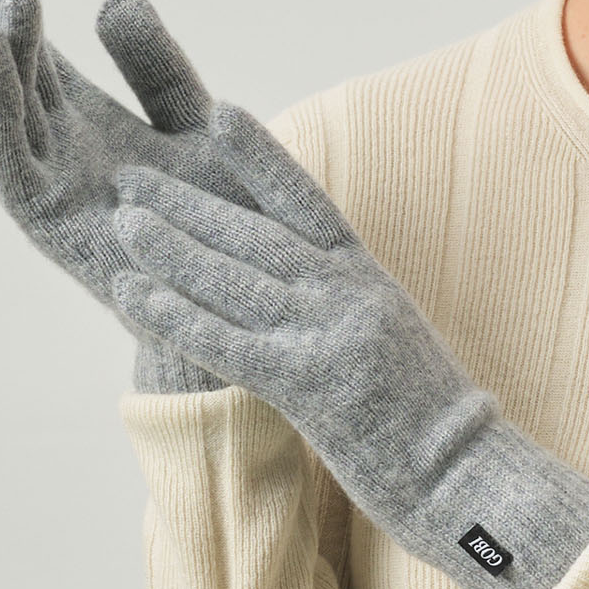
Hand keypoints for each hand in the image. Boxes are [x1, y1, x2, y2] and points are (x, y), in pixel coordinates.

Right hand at [0, 0, 266, 383]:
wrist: (250, 313)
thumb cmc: (231, 227)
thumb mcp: (198, 127)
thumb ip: (158, 69)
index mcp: (90, 120)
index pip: (37, 44)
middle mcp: (58, 150)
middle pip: (6, 65)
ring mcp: (48, 188)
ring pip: (3, 108)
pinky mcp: (48, 225)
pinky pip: (8, 162)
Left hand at [107, 100, 588, 588]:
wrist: (465, 473)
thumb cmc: (427, 417)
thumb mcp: (392, 336)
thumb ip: (344, 303)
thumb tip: (292, 282)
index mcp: (369, 277)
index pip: (306, 200)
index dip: (260, 157)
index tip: (217, 115)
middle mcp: (348, 295)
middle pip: (255, 233)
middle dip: (189, 202)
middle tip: (133, 176)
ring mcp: (329, 337)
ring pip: (235, 279)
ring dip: (171, 248)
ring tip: (123, 221)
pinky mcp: (309, 386)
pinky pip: (227, 341)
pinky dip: (175, 314)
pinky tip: (133, 294)